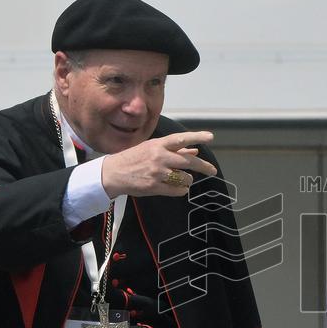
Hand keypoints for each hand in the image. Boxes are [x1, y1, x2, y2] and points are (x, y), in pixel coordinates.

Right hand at [101, 131, 217, 197]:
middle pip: (189, 161)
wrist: (113, 173)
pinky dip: (181, 190)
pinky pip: (177, 190)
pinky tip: (179, 188)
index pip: (181, 139)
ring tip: (183, 179)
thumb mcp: (153, 149)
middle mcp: (159, 157)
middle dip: (204, 166)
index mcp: (158, 145)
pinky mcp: (154, 186)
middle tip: (213, 171)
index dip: (196, 137)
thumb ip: (175, 150)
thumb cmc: (135, 158)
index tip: (210, 137)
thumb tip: (195, 150)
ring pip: (185, 178)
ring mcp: (157, 172)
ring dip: (188, 180)